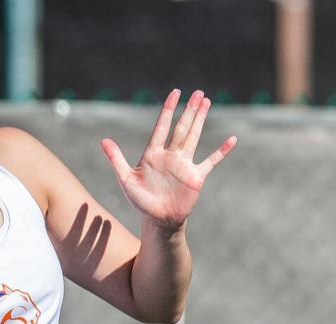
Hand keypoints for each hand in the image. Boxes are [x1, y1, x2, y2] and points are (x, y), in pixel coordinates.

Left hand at [100, 89, 236, 230]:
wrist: (157, 220)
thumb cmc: (140, 201)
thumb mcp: (125, 179)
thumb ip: (116, 159)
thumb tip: (103, 140)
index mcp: (153, 154)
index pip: (161, 126)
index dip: (168, 109)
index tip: (175, 93)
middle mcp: (170, 155)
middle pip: (181, 127)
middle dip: (190, 110)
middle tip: (198, 92)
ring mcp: (184, 164)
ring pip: (194, 136)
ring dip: (201, 120)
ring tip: (207, 102)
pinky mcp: (196, 176)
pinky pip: (211, 161)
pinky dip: (221, 151)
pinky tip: (231, 140)